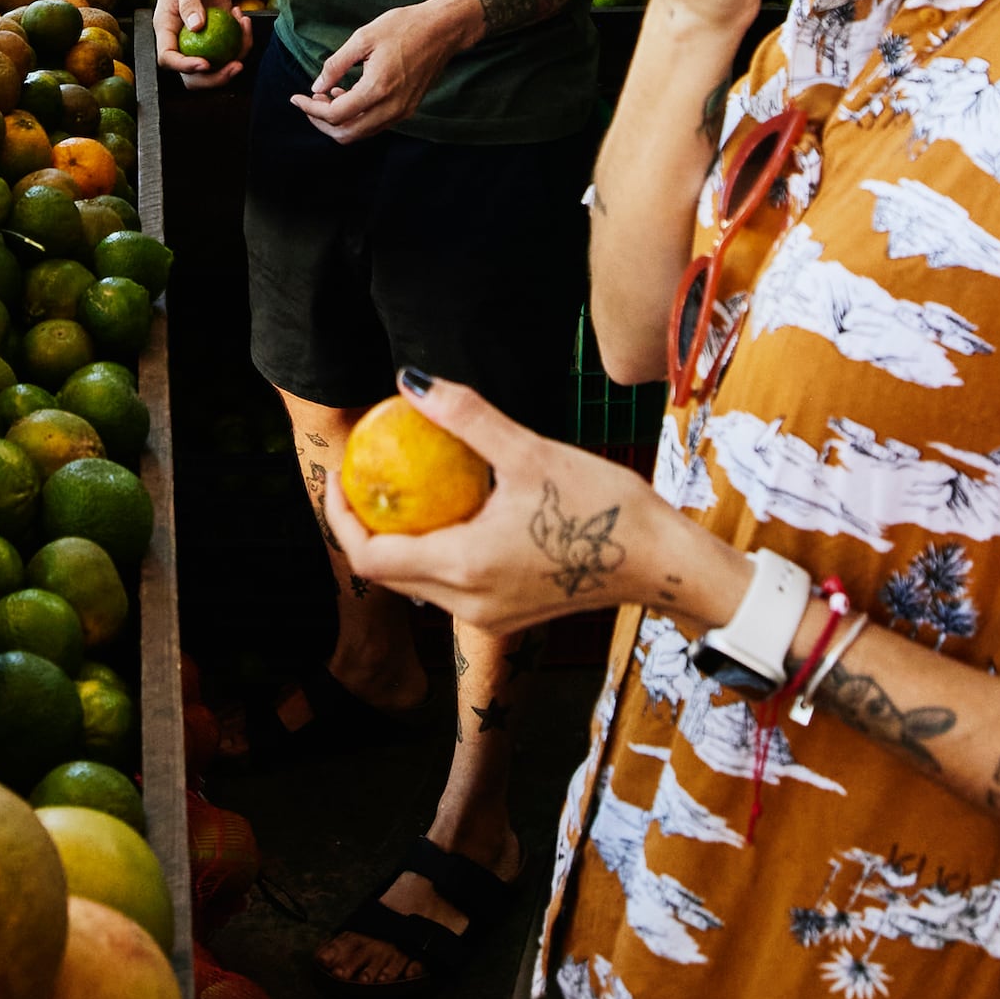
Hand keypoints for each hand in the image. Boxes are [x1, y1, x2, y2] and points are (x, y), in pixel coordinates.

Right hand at [152, 0, 241, 83]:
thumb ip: (189, 2)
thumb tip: (196, 27)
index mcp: (166, 29)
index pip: (168, 58)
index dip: (185, 67)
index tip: (206, 63)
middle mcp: (182, 39)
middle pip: (193, 75)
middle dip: (216, 78)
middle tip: (236, 66)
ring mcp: (202, 39)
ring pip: (216, 66)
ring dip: (236, 56)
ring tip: (244, 25)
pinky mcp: (219, 34)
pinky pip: (231, 49)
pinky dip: (242, 39)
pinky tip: (243, 18)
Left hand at [292, 0, 477, 141]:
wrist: (443, 29)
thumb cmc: (404, 27)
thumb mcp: (363, 37)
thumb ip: (336, 64)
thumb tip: (316, 87)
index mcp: (377, 88)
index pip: (335, 115)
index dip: (310, 109)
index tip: (296, 98)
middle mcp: (391, 107)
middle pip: (346, 134)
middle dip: (321, 122)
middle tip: (309, 101)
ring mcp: (402, 111)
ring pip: (361, 133)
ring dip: (339, 121)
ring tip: (326, 96)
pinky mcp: (408, 108)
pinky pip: (375, 124)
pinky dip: (356, 117)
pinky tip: (347, 94)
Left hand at [324, 375, 723, 629]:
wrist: (661, 563)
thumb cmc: (603, 507)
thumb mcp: (530, 451)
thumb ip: (466, 418)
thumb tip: (411, 381)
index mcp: (463, 567)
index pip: (370, 557)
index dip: (340, 519)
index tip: (339, 478)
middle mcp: (467, 604)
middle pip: (387, 576)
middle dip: (364, 530)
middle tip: (364, 480)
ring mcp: (489, 616)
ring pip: (418, 586)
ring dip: (401, 545)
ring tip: (404, 494)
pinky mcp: (510, 615)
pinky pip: (451, 588)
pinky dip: (436, 555)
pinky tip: (453, 514)